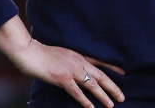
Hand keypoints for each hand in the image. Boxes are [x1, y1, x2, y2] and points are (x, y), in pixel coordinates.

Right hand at [11, 39, 125, 107]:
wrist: (30, 52)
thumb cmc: (42, 53)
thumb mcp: (61, 53)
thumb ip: (71, 60)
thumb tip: (76, 69)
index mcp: (78, 55)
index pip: (99, 61)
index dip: (112, 67)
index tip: (124, 72)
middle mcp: (78, 62)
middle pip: (100, 75)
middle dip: (112, 87)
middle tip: (122, 97)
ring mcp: (71, 70)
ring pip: (92, 84)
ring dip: (103, 95)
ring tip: (111, 104)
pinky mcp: (62, 79)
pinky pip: (77, 92)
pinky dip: (85, 101)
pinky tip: (91, 107)